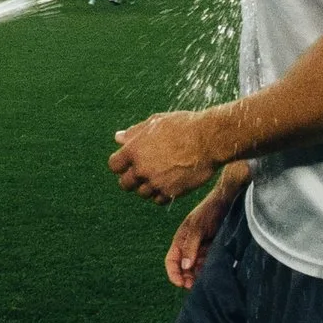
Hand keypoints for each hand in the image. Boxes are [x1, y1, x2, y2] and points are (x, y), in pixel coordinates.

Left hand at [109, 109, 223, 204]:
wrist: (208, 139)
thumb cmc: (183, 126)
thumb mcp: (156, 122)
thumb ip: (135, 132)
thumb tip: (119, 138)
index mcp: (134, 150)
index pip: (114, 166)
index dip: (121, 165)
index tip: (129, 163)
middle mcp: (141, 168)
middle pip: (125, 184)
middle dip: (132, 179)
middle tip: (143, 172)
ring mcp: (156, 182)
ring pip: (142, 193)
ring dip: (148, 186)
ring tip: (161, 175)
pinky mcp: (170, 192)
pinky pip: (158, 200)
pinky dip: (161, 194)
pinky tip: (169, 182)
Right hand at [164, 170, 241, 288]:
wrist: (228, 202)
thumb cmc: (209, 211)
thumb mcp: (197, 227)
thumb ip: (190, 246)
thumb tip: (185, 266)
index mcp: (181, 240)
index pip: (172, 261)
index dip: (173, 273)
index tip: (180, 284)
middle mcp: (190, 246)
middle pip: (184, 268)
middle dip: (186, 278)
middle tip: (193, 286)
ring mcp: (202, 249)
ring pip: (196, 269)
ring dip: (198, 276)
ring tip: (204, 283)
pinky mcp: (213, 250)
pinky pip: (208, 264)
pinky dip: (208, 271)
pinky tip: (212, 275)